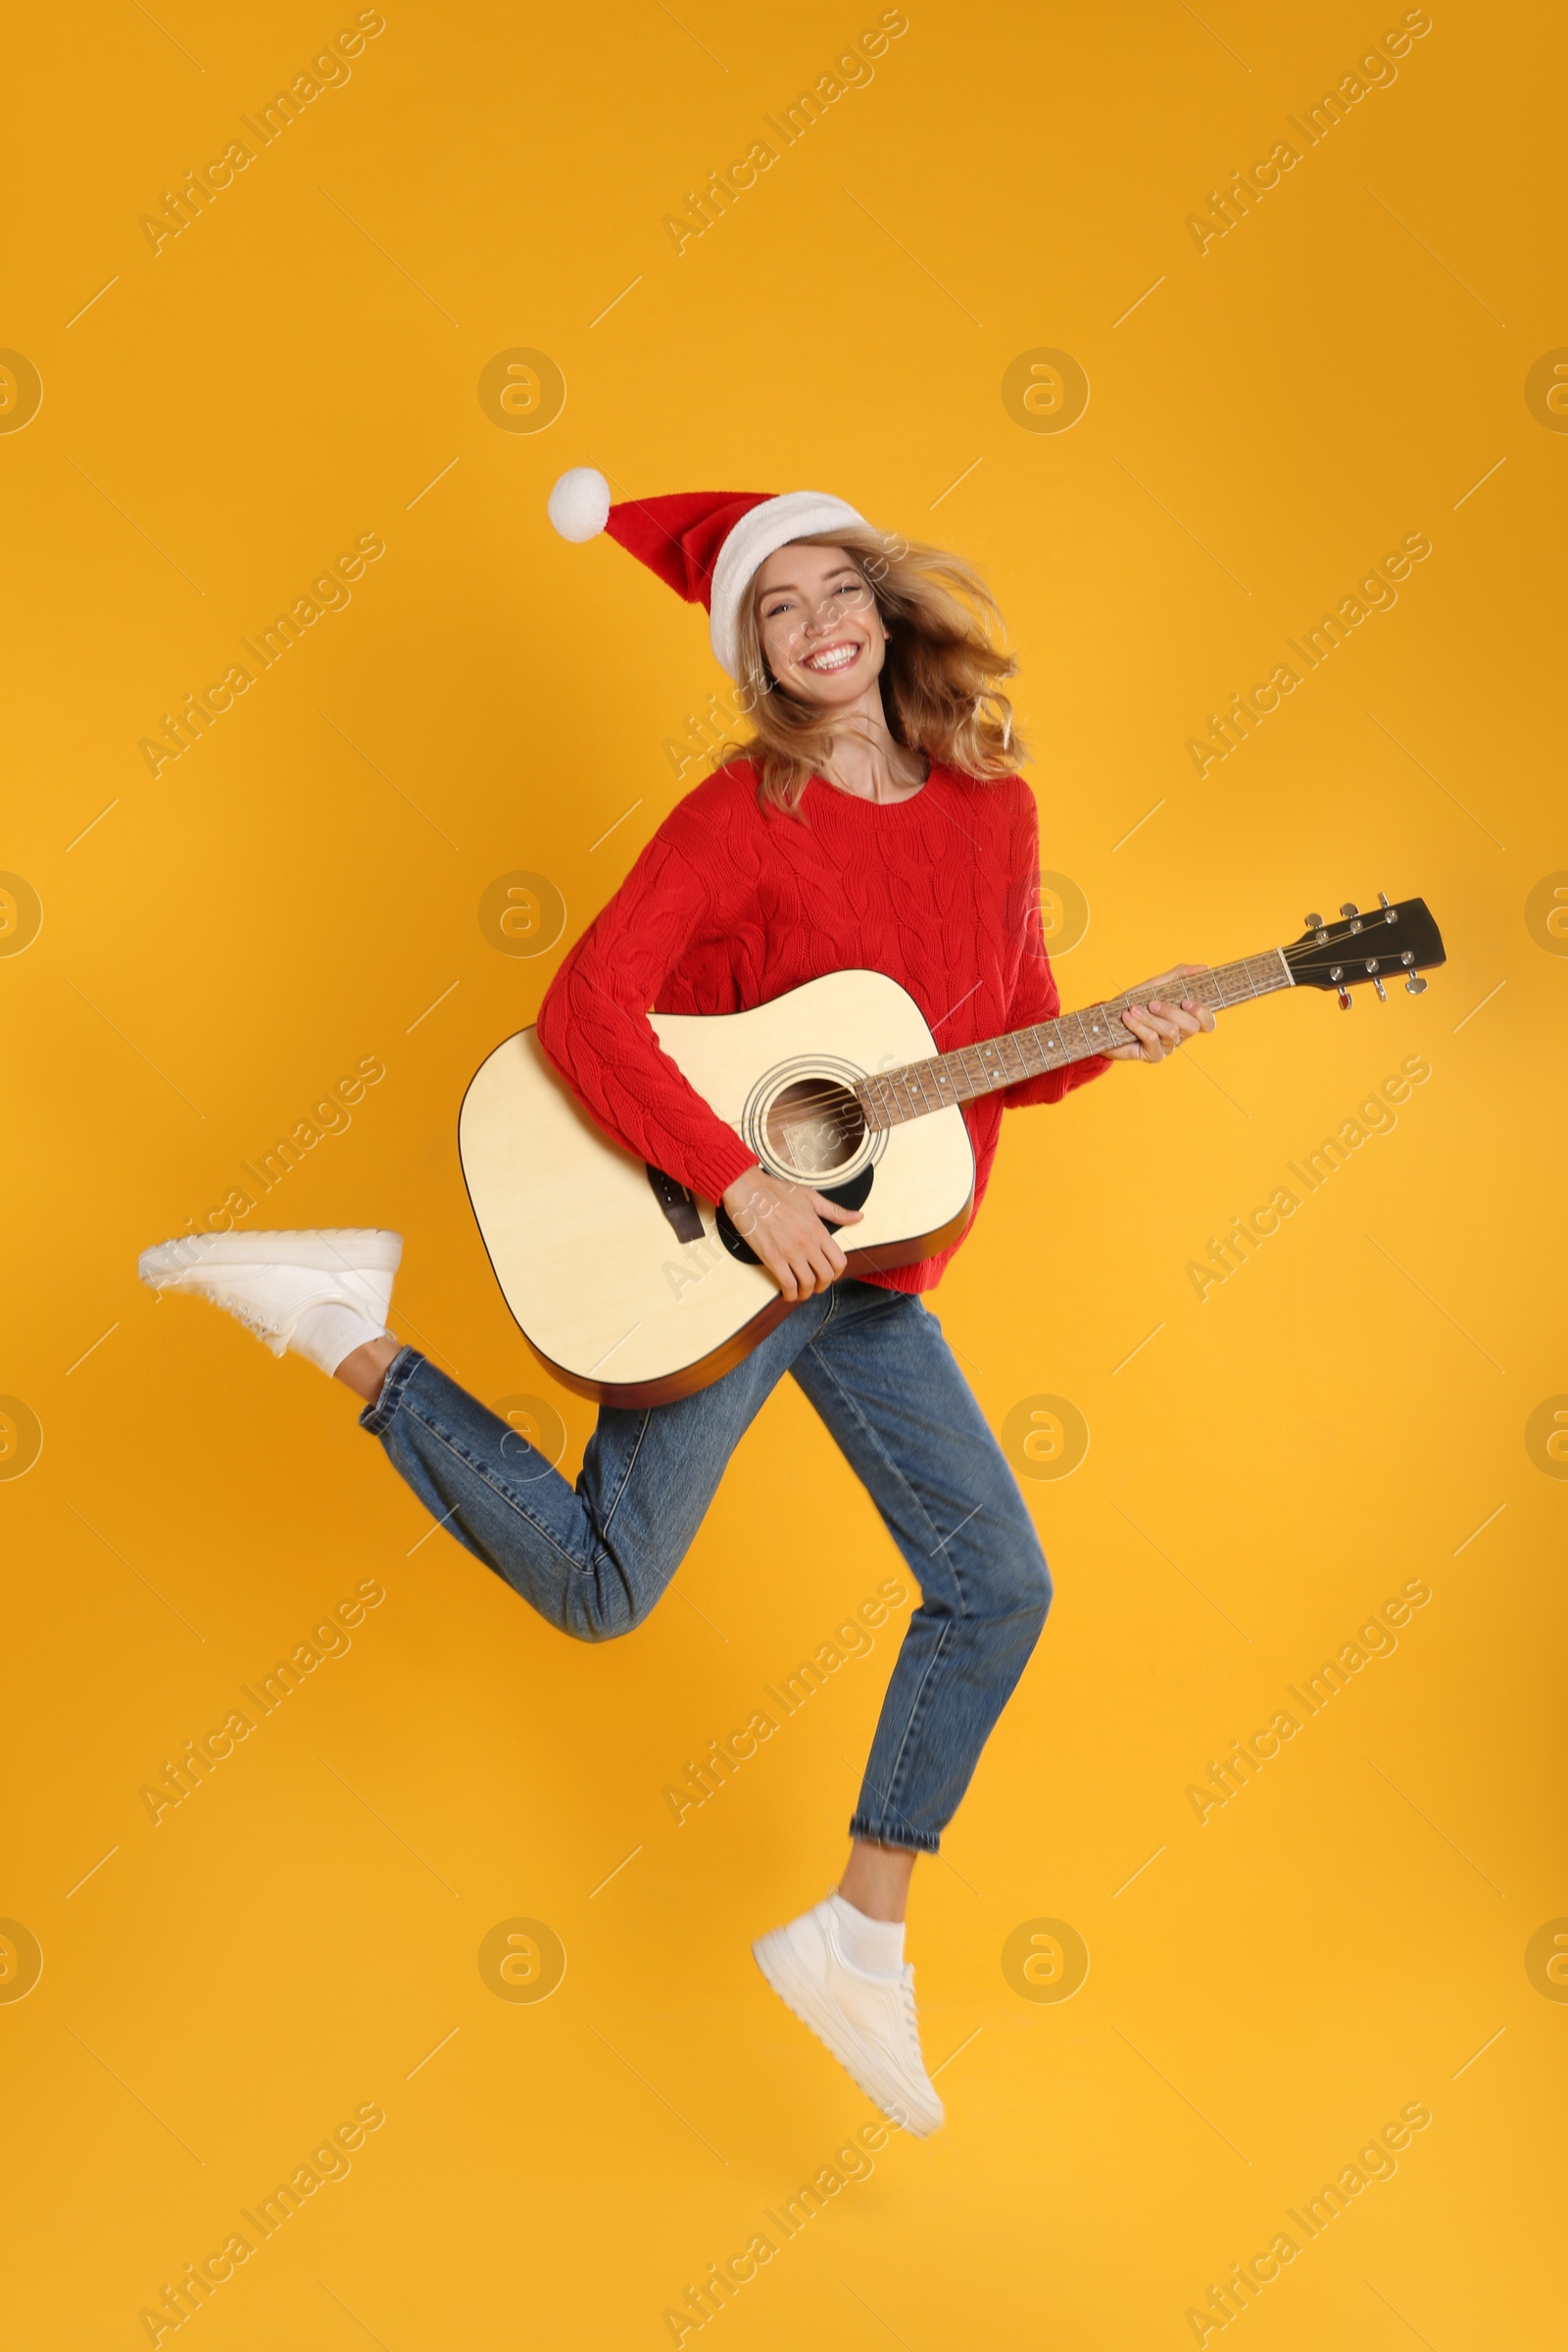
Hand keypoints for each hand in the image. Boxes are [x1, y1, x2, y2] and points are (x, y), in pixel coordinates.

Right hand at [721, 1166, 863, 1299]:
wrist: (748, 1191)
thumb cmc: (777, 1191)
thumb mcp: (811, 1197)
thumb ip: (835, 1211)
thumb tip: (858, 1217)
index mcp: (818, 1229)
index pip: (839, 1261)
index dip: (837, 1273)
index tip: (830, 1274)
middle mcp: (807, 1243)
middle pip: (825, 1276)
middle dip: (822, 1285)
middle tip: (815, 1285)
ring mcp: (790, 1252)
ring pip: (807, 1283)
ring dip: (806, 1292)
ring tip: (801, 1291)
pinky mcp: (772, 1258)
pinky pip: (787, 1284)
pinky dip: (790, 1294)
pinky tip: (788, 1293)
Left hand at [1109, 963, 1216, 1062]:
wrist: (1105, 1022)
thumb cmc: (1133, 1003)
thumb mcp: (1155, 985)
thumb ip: (1179, 975)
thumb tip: (1205, 967)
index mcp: (1185, 1019)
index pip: (1208, 1023)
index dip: (1203, 1013)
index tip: (1187, 1001)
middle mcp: (1180, 1035)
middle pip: (1191, 1027)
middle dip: (1171, 1012)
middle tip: (1152, 1003)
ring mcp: (1167, 1047)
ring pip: (1170, 1032)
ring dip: (1149, 1017)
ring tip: (1133, 1009)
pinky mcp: (1153, 1056)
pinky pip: (1153, 1040)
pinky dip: (1138, 1026)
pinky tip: (1127, 1018)